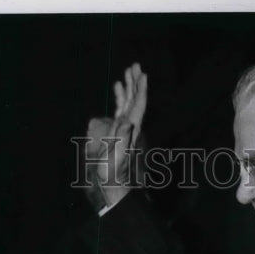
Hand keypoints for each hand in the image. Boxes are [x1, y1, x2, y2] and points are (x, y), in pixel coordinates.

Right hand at [85, 62, 147, 207]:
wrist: (111, 188)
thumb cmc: (112, 174)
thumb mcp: (118, 156)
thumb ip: (122, 138)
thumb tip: (125, 121)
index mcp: (131, 131)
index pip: (138, 106)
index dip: (140, 91)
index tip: (143, 75)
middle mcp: (129, 127)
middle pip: (134, 101)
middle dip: (135, 83)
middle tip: (135, 65)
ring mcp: (123, 129)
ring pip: (128, 104)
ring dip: (128, 87)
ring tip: (127, 72)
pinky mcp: (117, 132)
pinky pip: (120, 111)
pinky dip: (119, 98)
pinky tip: (117, 88)